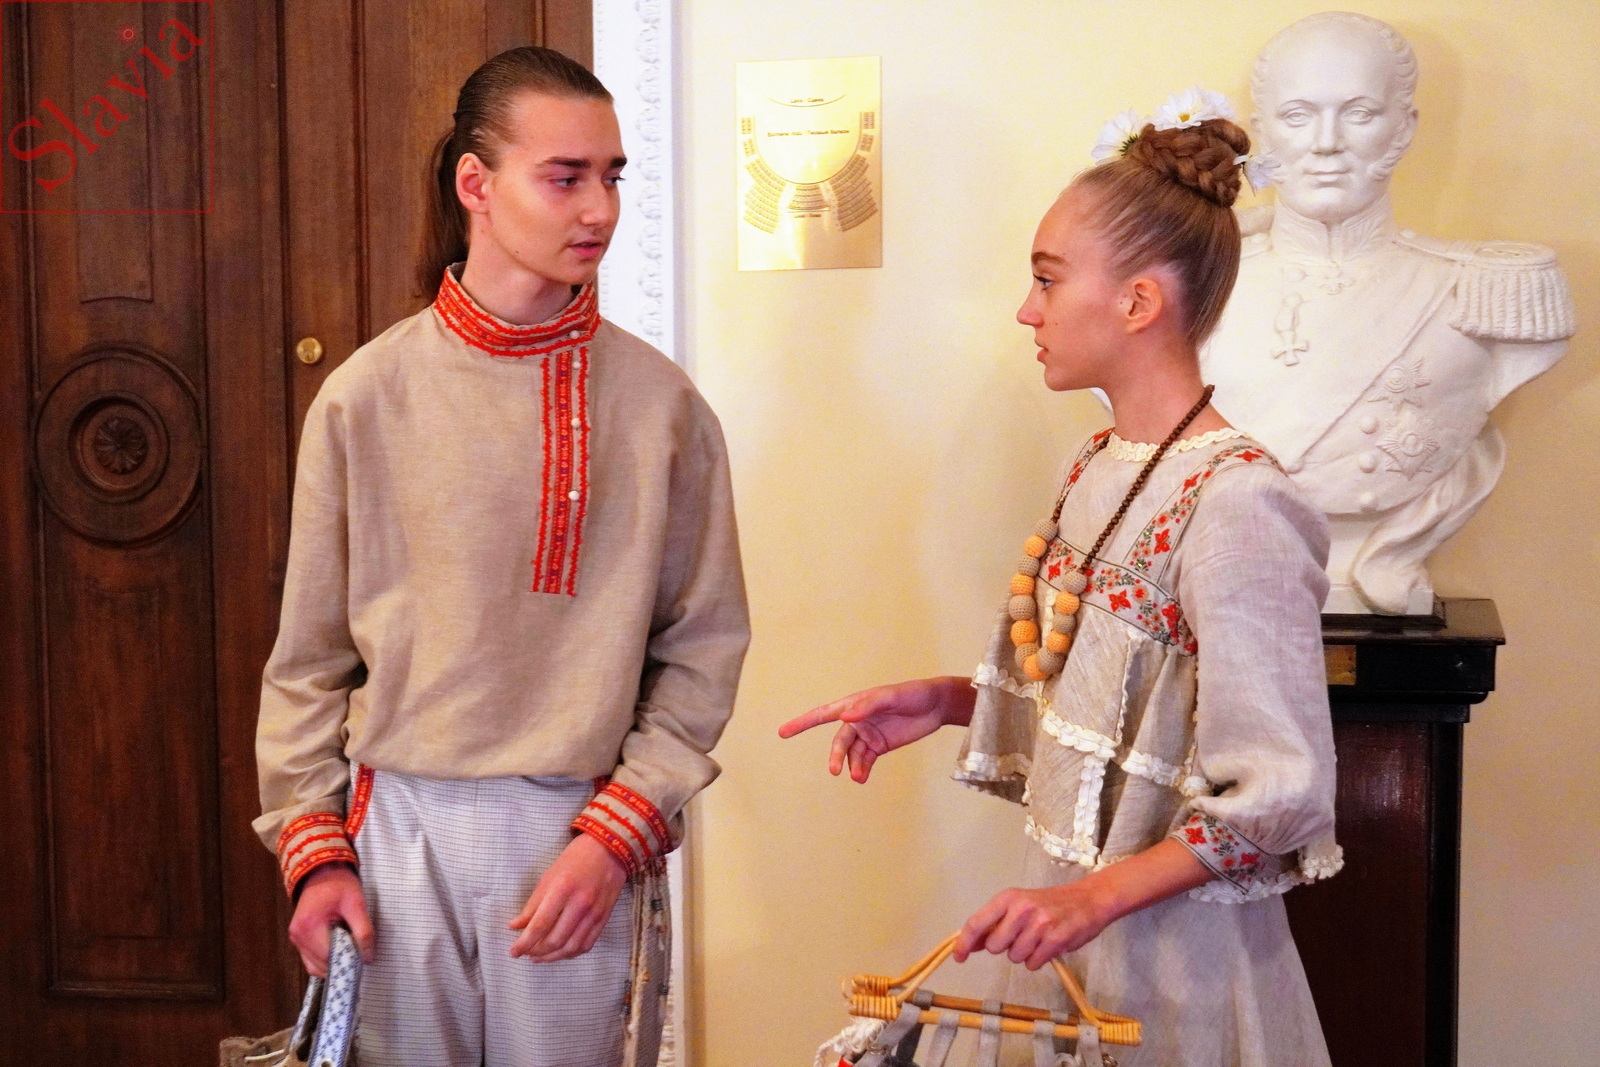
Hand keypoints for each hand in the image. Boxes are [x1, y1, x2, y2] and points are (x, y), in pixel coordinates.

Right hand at [287, 863, 374, 976]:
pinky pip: (311, 960)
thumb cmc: (339, 884)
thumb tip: (367, 957)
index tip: (363, 957)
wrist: (322, 871)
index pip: (329, 957)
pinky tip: (338, 948)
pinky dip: (325, 960)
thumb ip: (363, 931)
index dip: (348, 960)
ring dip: (334, 963)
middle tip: (359, 952)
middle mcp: (298, 936)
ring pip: (315, 966)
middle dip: (342, 962)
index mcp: (309, 926)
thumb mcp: (356, 904)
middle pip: (321, 965)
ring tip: (349, 947)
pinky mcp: (298, 939)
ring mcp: (295, 939)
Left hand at [508, 832, 628, 961]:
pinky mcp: (604, 919)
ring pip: (571, 948)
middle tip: (525, 953)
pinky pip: (586, 944)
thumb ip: (532, 905)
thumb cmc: (574, 859)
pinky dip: (571, 953)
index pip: (540, 925)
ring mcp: (594, 914)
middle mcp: (580, 905)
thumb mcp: (548, 877)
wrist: (609, 851)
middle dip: (536, 951)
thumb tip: (515, 927)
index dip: (524, 943)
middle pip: (555, 940)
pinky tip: (560, 952)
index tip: (513, 953)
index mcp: (562, 890)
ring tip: (539, 957)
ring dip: (552, 957)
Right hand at [777, 676, 973, 782]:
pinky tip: (861, 778)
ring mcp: (869, 734)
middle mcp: (858, 720)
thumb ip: (867, 706)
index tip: (783, 732)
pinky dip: (862, 770)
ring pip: (852, 754)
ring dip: (852, 766)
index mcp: (854, 705)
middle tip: (836, 771)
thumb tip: (845, 717)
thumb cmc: (912, 694)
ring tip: (858, 777)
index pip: (823, 714)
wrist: (936, 705)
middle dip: (836, 756)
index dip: (802, 723)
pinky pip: (865, 760)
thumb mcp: (890, 697)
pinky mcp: (881, 746)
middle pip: (840, 742)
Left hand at [953, 882, 1112, 970]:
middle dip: (1004, 948)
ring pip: (1015, 957)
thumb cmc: (1050, 903)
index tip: (959, 957)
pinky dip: (1038, 960)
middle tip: (1021, 937)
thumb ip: (996, 923)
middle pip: (994, 946)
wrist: (1088, 899)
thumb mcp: (1019, 905)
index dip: (964, 943)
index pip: (977, 922)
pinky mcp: (1055, 939)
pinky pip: (1033, 963)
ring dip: (1024, 954)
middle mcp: (1021, 908)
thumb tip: (970, 943)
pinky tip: (1049, 945)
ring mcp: (1039, 924)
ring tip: (1038, 939)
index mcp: (1008, 898)